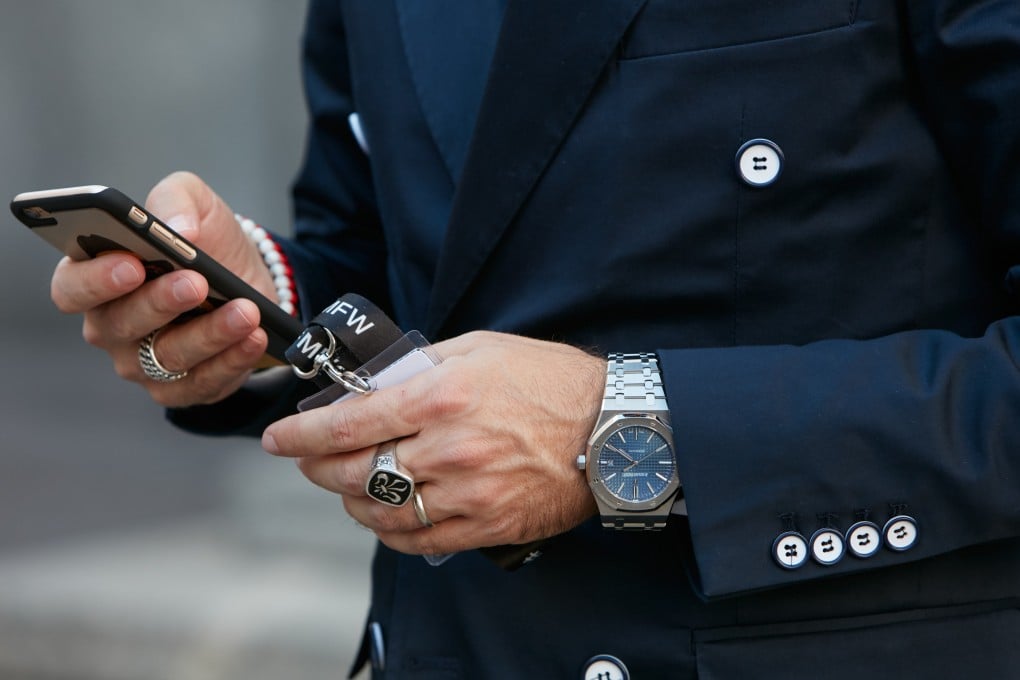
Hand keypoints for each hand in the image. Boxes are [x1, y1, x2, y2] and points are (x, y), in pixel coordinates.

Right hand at [49, 171, 276, 406]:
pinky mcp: (183, 388)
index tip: (130, 264)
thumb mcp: (194, 204)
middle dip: (160, 302)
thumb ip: (177, 201)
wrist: (248, 277)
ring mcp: (143, 363)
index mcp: (96, 278)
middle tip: (195, 282)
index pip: (72, 287)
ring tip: (244, 310)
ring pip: (168, 356)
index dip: (95, 280)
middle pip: (121, 324)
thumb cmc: (206, 241)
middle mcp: (111, 326)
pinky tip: (255, 336)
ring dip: (210, 332)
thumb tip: (179, 227)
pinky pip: (204, 381)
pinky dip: (233, 359)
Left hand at [261, 331, 604, 555]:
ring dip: (349, 500)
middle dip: (315, 468)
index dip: (299, 433)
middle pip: (353, 472)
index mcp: (440, 397)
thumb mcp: (479, 349)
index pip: (347, 424)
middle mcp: (447, 448)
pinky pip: (418, 540)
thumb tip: (371, 386)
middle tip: (306, 460)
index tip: (277, 437)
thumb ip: (419, 366)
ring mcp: (467, 494)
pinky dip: (388, 530)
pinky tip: (383, 514)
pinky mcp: (486, 526)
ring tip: (344, 485)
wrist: (611, 428)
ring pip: (380, 511)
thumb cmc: (548, 381)